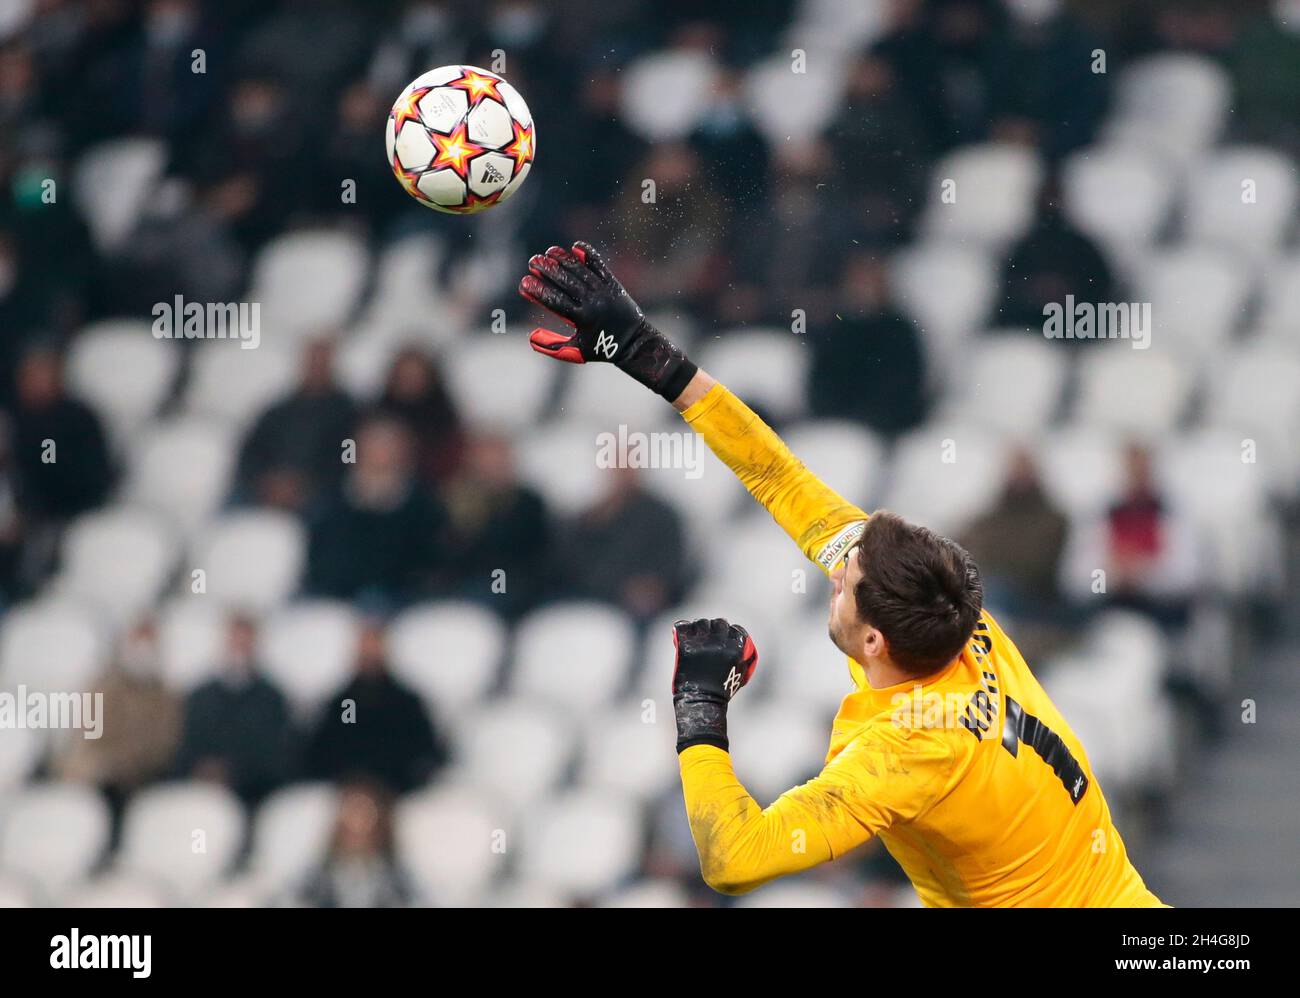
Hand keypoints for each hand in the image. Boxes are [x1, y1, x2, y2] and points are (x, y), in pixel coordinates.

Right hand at [517, 241, 697, 400]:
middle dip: (547, 270)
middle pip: (566, 282)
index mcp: (582, 320)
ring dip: (564, 259)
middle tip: (532, 261)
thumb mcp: (576, 351)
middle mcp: (593, 303)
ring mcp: (604, 292)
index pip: (555, 302)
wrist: (633, 342)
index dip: (538, 291)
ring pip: (581, 271)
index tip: (524, 282)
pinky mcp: (613, 284)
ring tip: (549, 251)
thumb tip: (531, 337)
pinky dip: (589, 255)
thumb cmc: (601, 348)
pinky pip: (600, 266)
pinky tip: (576, 246)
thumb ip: (552, 346)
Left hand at [671, 617, 757, 752]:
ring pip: (701, 623)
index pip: (736, 630)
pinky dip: (681, 628)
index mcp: (736, 648)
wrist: (703, 702)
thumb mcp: (740, 675)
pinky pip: (683, 627)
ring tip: (695, 635)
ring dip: (699, 627)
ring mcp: (703, 643)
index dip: (731, 632)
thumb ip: (743, 659)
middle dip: (715, 627)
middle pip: (719, 623)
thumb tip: (745, 649)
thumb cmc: (722, 692)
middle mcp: (721, 642)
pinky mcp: (687, 646)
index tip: (725, 636)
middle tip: (708, 635)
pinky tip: (680, 633)